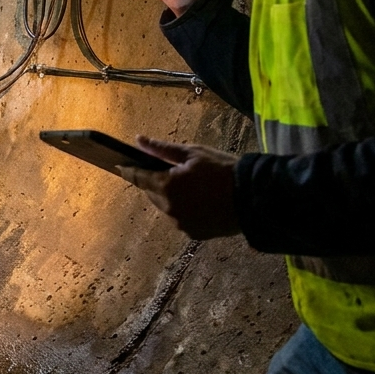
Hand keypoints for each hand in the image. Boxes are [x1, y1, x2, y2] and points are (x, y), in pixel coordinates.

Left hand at [116, 136, 240, 240]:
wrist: (254, 198)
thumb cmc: (224, 170)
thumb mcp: (193, 153)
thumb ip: (162, 149)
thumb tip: (138, 140)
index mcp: (167, 186)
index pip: (138, 178)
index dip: (128, 171)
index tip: (120, 167)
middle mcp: (169, 208)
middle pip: (152, 193)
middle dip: (157, 183)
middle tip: (175, 173)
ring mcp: (180, 223)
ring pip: (166, 207)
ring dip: (171, 197)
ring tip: (193, 188)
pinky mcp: (193, 233)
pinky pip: (180, 219)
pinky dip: (184, 210)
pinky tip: (201, 202)